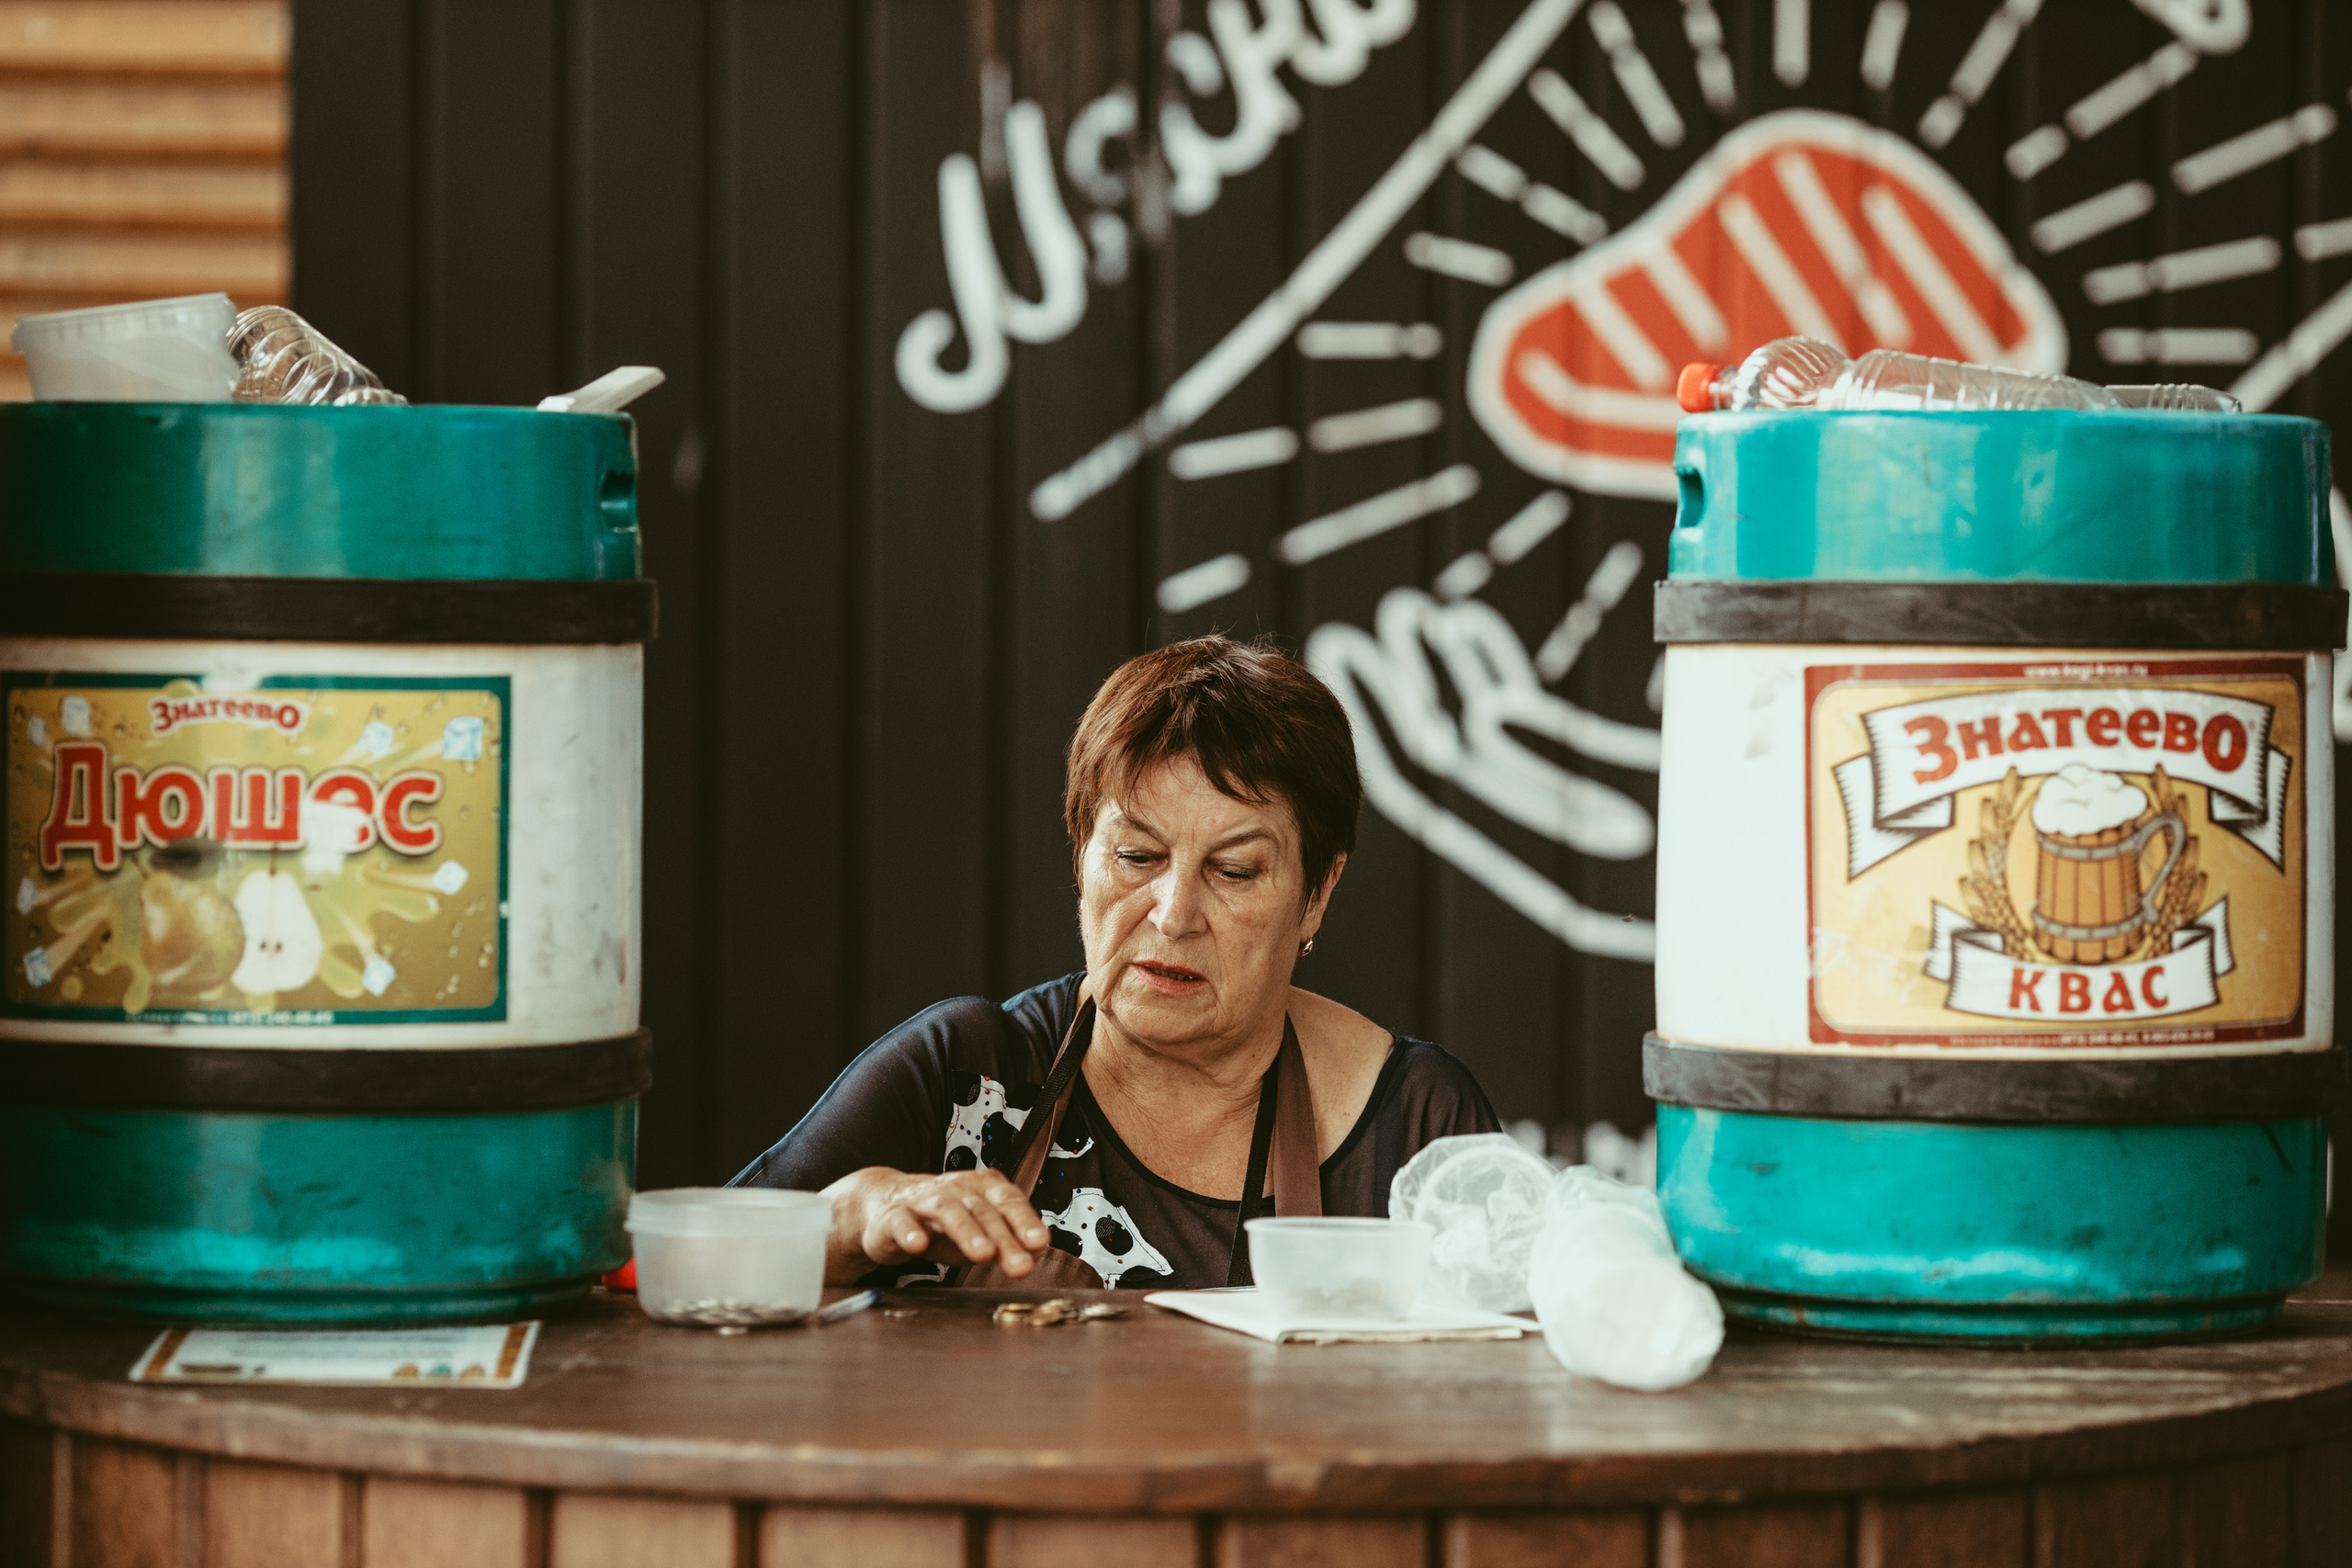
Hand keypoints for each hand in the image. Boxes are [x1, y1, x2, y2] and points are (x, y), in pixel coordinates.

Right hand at [821, 1167, 1053, 1283]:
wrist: (886, 1204)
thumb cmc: (941, 1221)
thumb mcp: (978, 1231)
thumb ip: (1007, 1239)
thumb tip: (1037, 1251)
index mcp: (982, 1189)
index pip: (1008, 1201)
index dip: (1025, 1221)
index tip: (1039, 1243)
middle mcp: (956, 1189)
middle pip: (983, 1211)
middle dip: (1004, 1239)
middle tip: (1020, 1265)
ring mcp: (924, 1200)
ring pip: (947, 1211)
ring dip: (967, 1231)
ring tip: (983, 1254)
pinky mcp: (893, 1216)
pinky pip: (901, 1222)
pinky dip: (910, 1232)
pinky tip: (919, 1246)